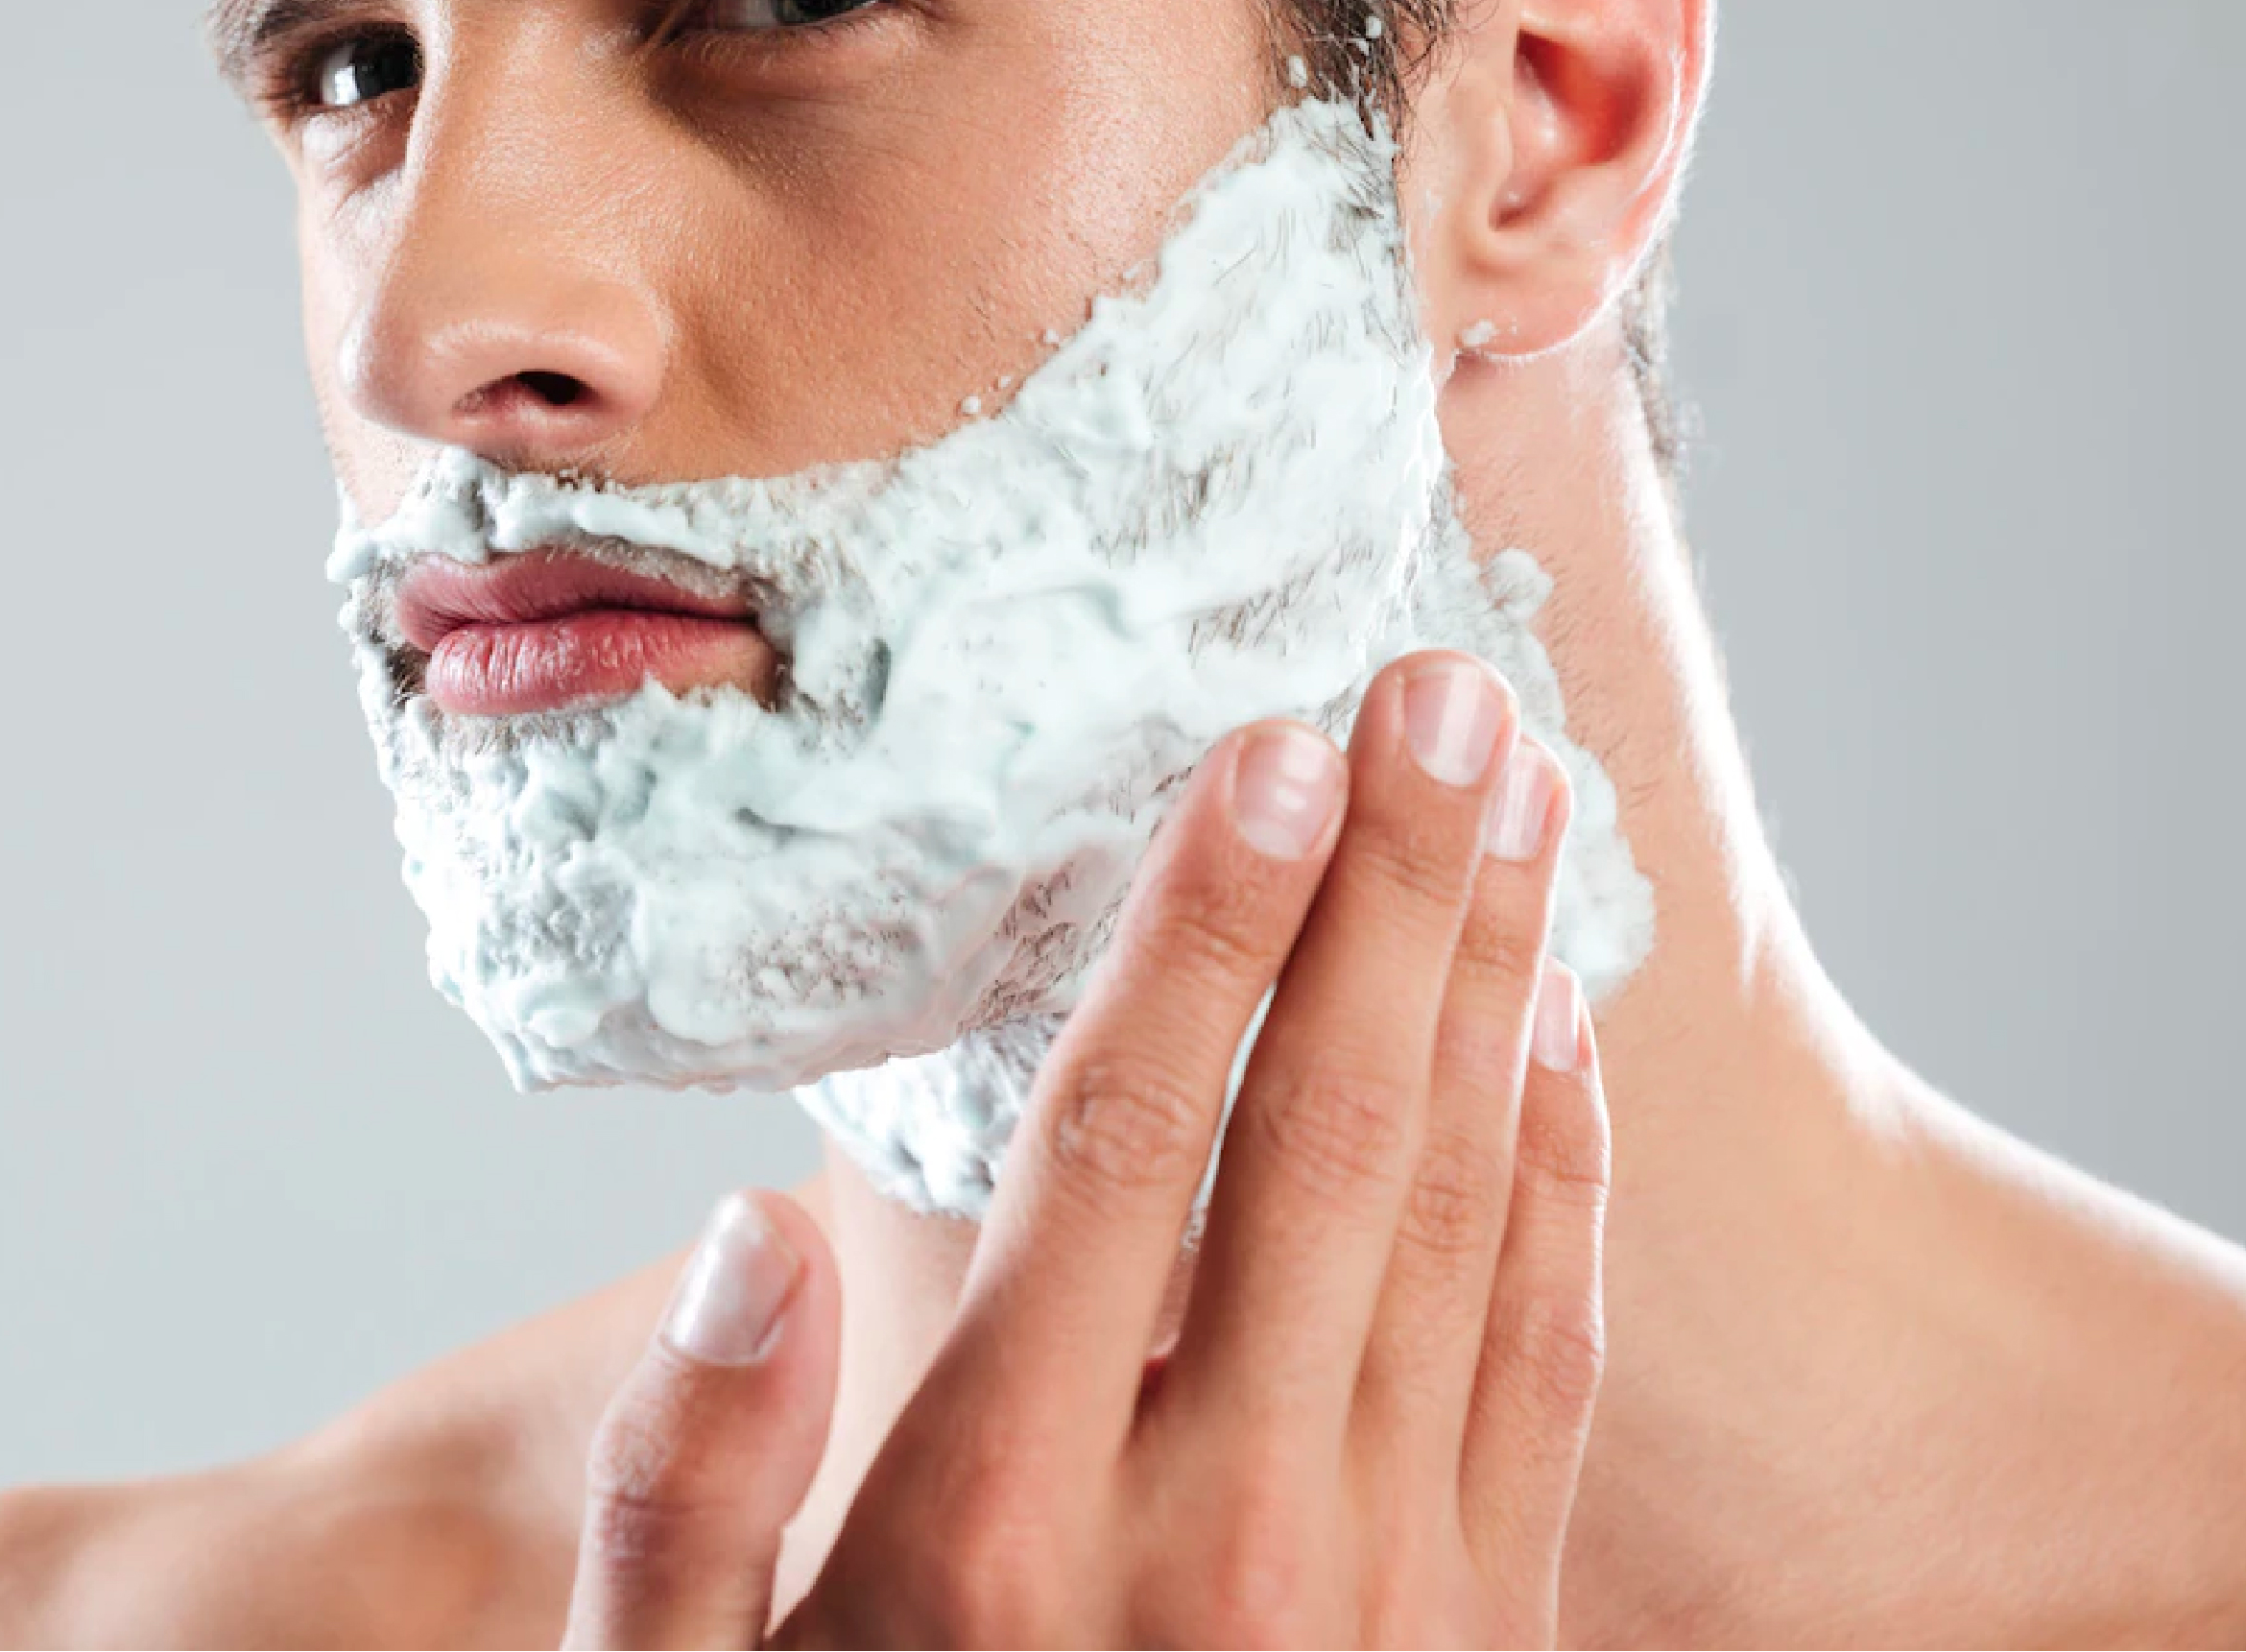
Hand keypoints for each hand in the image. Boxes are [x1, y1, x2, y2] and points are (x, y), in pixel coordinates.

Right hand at [563, 650, 1610, 1648]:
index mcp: (997, 1528)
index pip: (1120, 1147)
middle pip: (1323, 1138)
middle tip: (1445, 688)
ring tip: (1519, 804)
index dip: (1203, 929)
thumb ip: (682, 1494)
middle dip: (1390, 891)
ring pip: (1462, 1222)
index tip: (1267, 746)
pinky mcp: (1481, 1635)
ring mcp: (1380, 1595)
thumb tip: (753, 1236)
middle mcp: (1213, 1539)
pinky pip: (1549, 1369)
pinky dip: (1564, 1185)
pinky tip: (1557, 1048)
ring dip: (1495, 991)